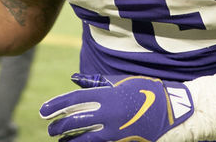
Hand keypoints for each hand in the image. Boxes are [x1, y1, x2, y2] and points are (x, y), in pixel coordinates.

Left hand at [40, 73, 193, 141]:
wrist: (173, 110)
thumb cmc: (144, 91)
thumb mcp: (119, 82)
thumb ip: (94, 82)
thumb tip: (73, 79)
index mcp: (107, 96)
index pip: (74, 101)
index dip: (56, 106)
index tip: (43, 110)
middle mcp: (109, 114)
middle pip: (76, 122)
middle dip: (59, 126)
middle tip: (50, 129)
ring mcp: (116, 131)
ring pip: (85, 139)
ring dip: (70, 141)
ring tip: (61, 141)